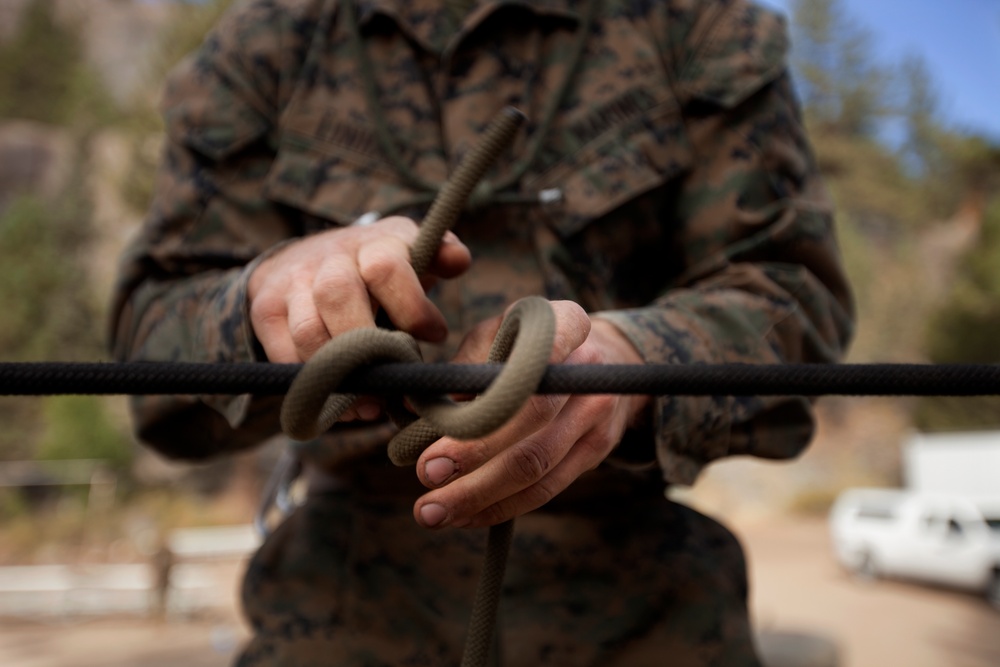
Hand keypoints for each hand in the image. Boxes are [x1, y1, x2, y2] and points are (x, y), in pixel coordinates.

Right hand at [248, 216, 470, 418]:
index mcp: (372, 243)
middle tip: (397, 377)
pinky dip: (313, 385)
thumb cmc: (378, 265)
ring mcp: (292, 283)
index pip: (384, 267)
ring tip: (372, 402)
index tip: (433, 335)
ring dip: (341, 375)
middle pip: (339, 296)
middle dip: (370, 346)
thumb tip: (458, 261)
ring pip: (309, 331)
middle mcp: (328, 258)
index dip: (411, 306)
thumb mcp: (412, 252)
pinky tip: (343, 404)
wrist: (307, 256)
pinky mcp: (266, 309)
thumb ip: (443, 256)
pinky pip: (282, 354)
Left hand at [411, 300, 650, 528]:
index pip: (530, 360)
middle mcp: (590, 369)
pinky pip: (546, 489)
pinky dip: (501, 506)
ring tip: (432, 511)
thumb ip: (465, 364)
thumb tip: (418, 406)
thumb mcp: (497, 333)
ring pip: (537, 466)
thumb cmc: (528, 344)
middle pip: (530, 420)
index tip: (440, 429)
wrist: (598, 358)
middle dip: (473, 454)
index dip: (486, 398)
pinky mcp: (596, 452)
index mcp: (564, 326)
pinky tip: (464, 516)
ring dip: (480, 495)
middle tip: (425, 474)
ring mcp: (597, 415)